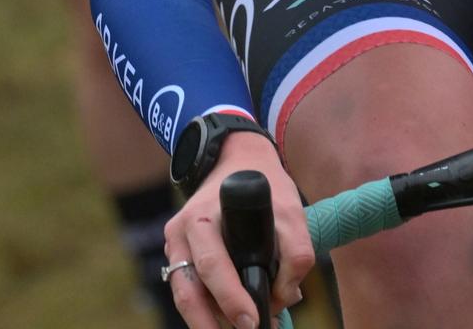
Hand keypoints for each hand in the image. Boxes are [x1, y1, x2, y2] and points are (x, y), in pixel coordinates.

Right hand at [163, 133, 311, 328]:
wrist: (238, 160)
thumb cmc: (264, 187)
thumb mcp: (290, 210)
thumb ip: (297, 254)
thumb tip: (283, 298)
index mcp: (202, 218)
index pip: (212, 265)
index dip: (231, 298)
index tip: (254, 321)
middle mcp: (181, 233)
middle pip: (187, 291)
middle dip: (213, 323)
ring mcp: (175, 245)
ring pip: (183, 296)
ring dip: (207, 322)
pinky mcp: (179, 255)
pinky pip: (188, 289)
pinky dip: (207, 310)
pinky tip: (229, 320)